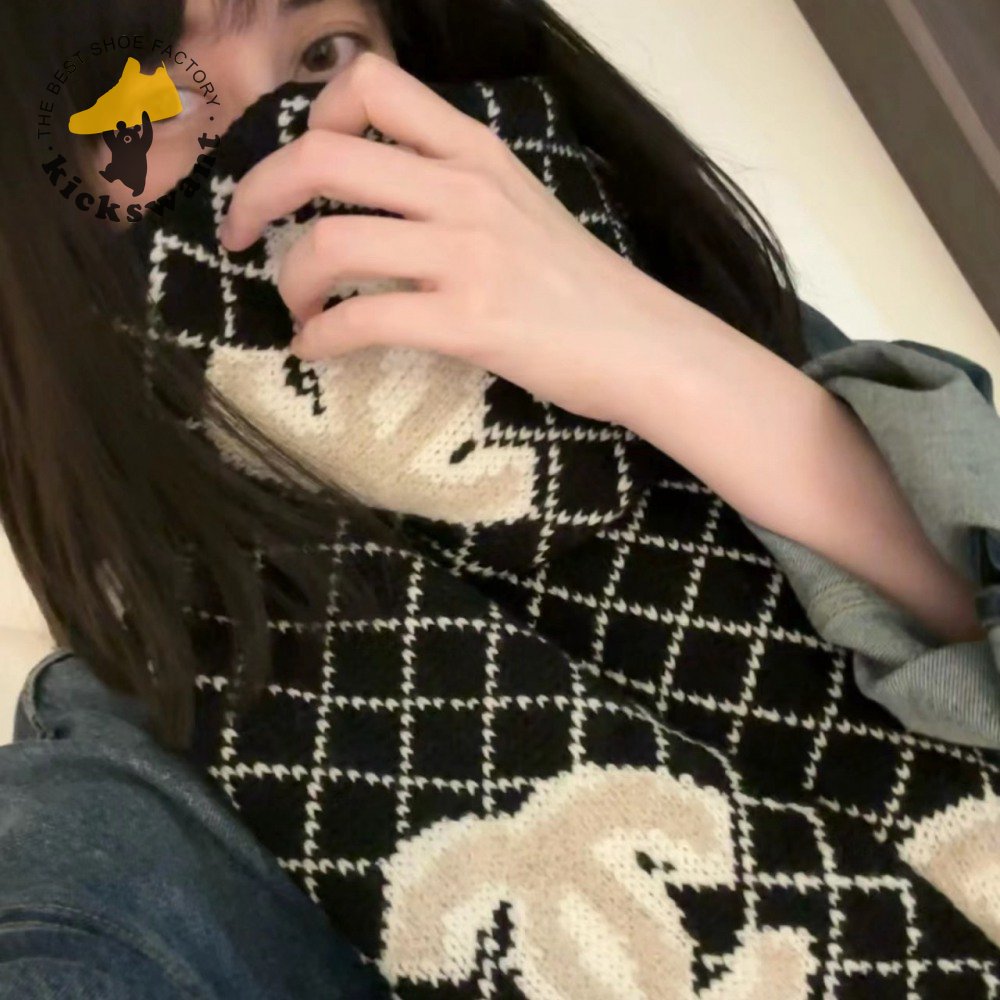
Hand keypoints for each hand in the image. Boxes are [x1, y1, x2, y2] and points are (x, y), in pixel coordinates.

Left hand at [217, 52, 689, 424]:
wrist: (642, 343)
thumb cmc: (577, 281)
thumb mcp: (516, 203)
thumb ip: (451, 181)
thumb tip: (377, 193)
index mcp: (473, 150)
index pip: (369, 84)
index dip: (312, 116)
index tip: (302, 169)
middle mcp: (463, 188)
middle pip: (321, 156)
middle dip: (256, 194)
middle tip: (239, 233)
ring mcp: (467, 254)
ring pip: (330, 243)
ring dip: (288, 280)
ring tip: (294, 306)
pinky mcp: (469, 321)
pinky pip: (361, 320)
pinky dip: (319, 338)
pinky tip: (316, 350)